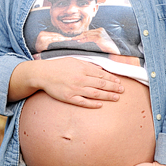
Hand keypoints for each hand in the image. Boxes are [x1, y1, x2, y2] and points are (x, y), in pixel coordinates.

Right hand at [8, 57, 123, 106]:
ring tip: (116, 98)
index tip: (119, 82)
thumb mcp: (75, 61)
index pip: (102, 74)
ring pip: (95, 93)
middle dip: (113, 88)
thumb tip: (100, 69)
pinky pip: (83, 102)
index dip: (112, 79)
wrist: (43, 74)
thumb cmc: (59, 66)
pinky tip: (100, 105)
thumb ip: (88, 65)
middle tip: (122, 91)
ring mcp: (75, 89)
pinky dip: (92, 104)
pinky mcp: (69, 97)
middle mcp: (81, 78)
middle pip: (101, 84)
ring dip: (107, 96)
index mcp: (83, 68)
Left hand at [73, 28, 121, 53]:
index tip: (76, 37)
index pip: (89, 32)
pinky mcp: (99, 37)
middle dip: (79, 35)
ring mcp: (100, 33)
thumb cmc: (108, 48)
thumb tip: (84, 39)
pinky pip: (89, 38)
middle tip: (72, 38)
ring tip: (74, 40)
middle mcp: (100, 30)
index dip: (82, 34)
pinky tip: (79, 41)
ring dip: (80, 37)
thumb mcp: (100, 42)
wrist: (115, 51)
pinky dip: (83, 40)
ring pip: (87, 35)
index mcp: (100, 30)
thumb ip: (94, 39)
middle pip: (87, 32)